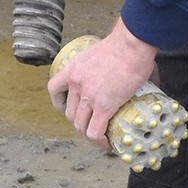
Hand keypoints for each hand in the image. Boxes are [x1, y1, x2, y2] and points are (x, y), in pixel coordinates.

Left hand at [47, 20, 156, 147]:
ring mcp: (88, 96)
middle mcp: (76, 84)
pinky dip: (99, 142)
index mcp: (74, 69)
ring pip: (81, 125)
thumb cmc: (126, 43)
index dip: (59, 103)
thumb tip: (126, 73)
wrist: (132, 44)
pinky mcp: (103, 106)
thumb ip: (105, 65)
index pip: (54, 89)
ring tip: (101, 138)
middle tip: (93, 125)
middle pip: (70, 112)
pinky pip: (95, 131)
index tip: (68, 108)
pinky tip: (107, 144)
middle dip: (80, 122)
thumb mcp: (103, 53)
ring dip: (90, 134)